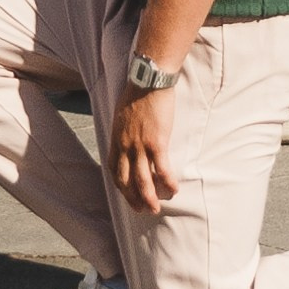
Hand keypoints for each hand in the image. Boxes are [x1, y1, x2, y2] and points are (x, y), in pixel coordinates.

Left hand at [107, 87, 180, 215]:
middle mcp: (125, 145)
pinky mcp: (157, 142)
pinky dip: (167, 182)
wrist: (149, 79)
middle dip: (133, 198)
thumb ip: (123, 129)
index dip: (121, 185)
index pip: (114, 169)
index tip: (128, 194)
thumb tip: (128, 136)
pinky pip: (162, 169)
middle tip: (142, 209)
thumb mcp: (122, 113)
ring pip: (143, 180)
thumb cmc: (138, 92)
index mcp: (117, 138)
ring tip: (156, 208)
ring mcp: (140, 145)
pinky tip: (174, 189)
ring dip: (149, 198)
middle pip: (126, 180)